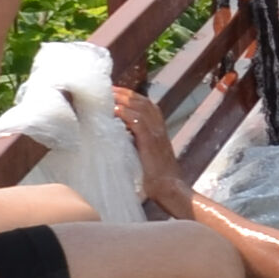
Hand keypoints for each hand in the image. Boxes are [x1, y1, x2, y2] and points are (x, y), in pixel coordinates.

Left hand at [111, 87, 184, 217]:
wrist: (171, 189)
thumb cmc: (157, 178)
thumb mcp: (148, 155)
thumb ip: (137, 144)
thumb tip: (117, 139)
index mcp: (159, 129)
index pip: (146, 104)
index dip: (130, 96)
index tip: (114, 91)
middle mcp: (159, 128)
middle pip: (142, 101)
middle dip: (124, 93)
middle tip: (107, 88)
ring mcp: (156, 134)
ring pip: (141, 107)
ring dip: (123, 99)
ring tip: (109, 95)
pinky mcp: (150, 142)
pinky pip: (138, 122)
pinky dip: (126, 113)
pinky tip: (115, 110)